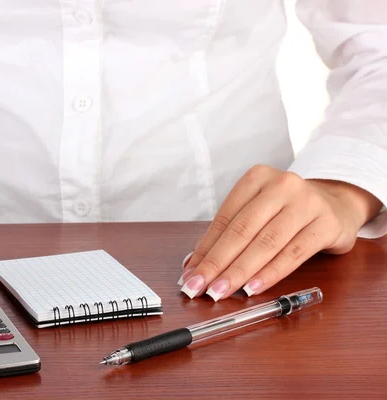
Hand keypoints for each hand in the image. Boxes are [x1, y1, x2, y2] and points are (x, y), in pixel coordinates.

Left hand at [178, 165, 381, 300]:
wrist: (336, 204)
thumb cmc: (286, 211)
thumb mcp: (256, 212)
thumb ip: (227, 235)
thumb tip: (193, 265)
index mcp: (257, 178)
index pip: (224, 219)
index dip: (204, 249)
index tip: (188, 274)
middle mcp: (282, 185)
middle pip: (242, 230)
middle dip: (216, 263)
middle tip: (197, 287)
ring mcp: (307, 203)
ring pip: (266, 243)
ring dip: (239, 272)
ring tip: (220, 292)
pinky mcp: (326, 224)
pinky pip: (293, 254)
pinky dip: (269, 274)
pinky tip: (252, 289)